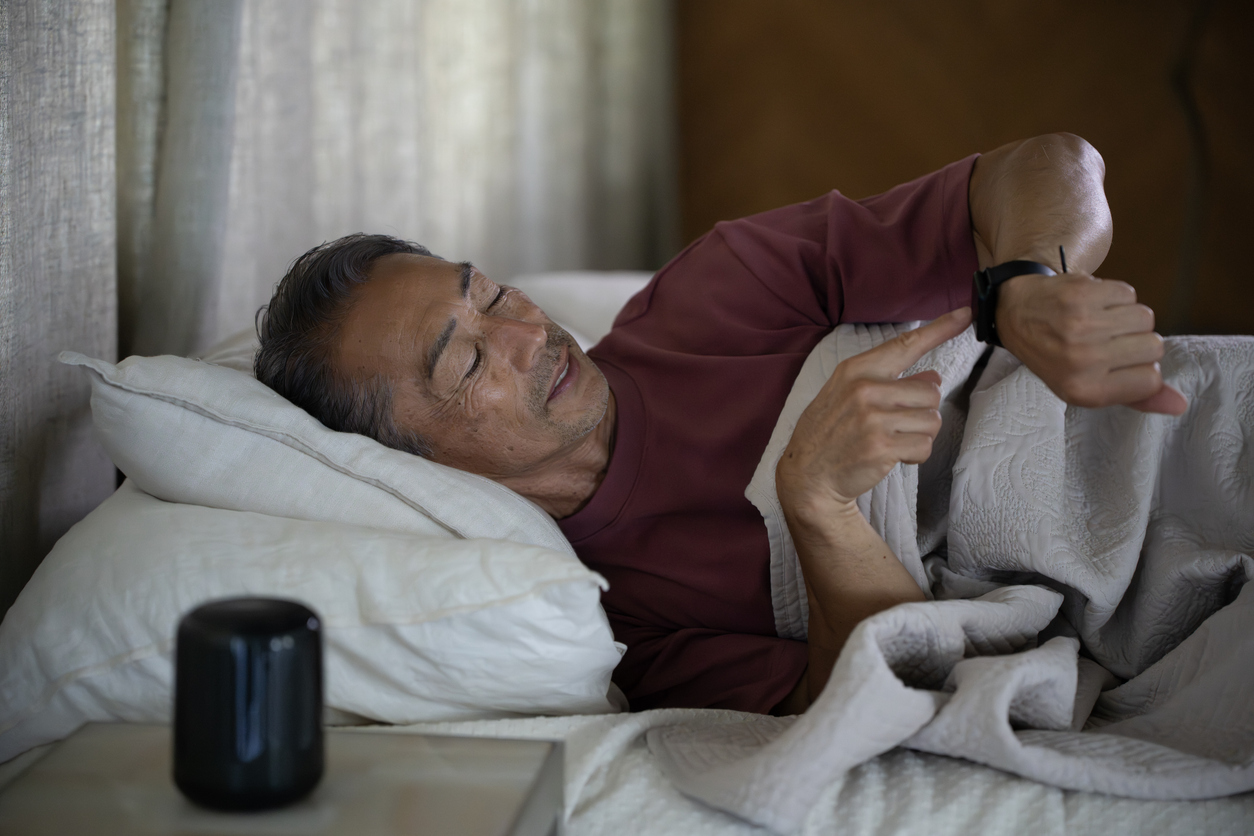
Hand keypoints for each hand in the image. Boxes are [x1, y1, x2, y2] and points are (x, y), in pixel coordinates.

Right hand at [776, 308, 972, 518]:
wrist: (808, 475)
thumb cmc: (829, 432)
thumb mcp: (847, 396)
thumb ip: (888, 382)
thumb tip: (933, 376)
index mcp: (856, 370)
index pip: (905, 345)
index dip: (939, 329)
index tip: (964, 314)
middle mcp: (865, 390)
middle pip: (930, 391)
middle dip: (923, 411)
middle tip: (899, 424)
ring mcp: (873, 419)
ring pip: (932, 420)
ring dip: (920, 435)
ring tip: (894, 440)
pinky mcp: (882, 447)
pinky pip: (924, 446)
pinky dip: (916, 455)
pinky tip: (895, 456)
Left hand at [996, 272, 1186, 414]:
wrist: (1015, 313)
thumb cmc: (1055, 355)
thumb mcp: (1087, 386)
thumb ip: (1135, 396)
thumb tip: (1179, 404)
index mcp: (1084, 390)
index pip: (1151, 380)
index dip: (1141, 369)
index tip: (1118, 365)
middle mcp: (1082, 359)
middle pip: (1154, 347)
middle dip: (1137, 342)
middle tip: (1106, 341)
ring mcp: (1080, 324)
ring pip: (1146, 317)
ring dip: (1128, 317)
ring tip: (1100, 322)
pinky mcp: (1080, 293)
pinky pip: (1129, 293)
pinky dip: (1116, 296)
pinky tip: (1092, 304)